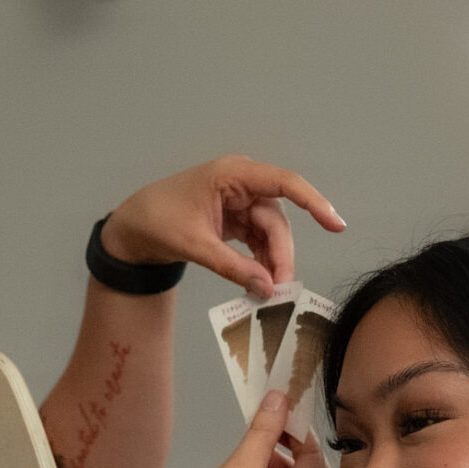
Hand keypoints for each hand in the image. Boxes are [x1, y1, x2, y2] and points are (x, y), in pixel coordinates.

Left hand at [99, 155, 344, 299]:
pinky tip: (260, 283)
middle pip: (277, 219)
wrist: (134, 227)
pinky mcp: (237, 219)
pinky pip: (259, 240)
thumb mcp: (194, 245)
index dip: (313, 202)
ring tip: (268, 293)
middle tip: (280, 290)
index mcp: (232, 174)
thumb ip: (231, 266)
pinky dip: (261, 262)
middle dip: (281, 255)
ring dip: (272, 262)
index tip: (335, 225)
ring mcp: (241, 201)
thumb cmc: (158, 222)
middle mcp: (242, 183)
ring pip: (271, 233)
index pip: (284, 183)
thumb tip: (267, 288)